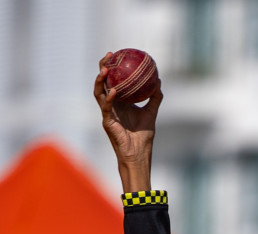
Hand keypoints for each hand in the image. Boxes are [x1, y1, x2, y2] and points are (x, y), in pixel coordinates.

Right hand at [94, 54, 162, 192]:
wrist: (138, 155)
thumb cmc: (143, 137)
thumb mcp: (151, 113)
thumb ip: (154, 97)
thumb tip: (159, 81)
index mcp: (118, 102)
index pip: (112, 80)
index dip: (112, 67)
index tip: (116, 54)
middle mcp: (110, 106)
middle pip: (102, 82)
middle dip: (102, 67)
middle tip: (108, 55)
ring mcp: (107, 114)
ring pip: (98, 93)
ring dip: (100, 80)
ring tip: (105, 69)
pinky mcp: (107, 123)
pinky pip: (106, 108)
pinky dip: (109, 99)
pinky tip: (113, 91)